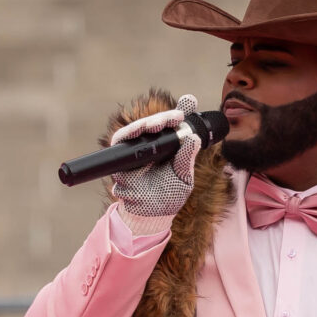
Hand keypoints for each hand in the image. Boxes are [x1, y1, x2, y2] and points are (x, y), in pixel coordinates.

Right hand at [107, 94, 202, 222]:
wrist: (151, 215)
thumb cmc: (168, 196)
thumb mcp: (183, 177)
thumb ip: (186, 158)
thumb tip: (194, 138)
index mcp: (170, 147)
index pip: (175, 125)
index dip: (181, 110)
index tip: (190, 101)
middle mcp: (154, 145)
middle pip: (157, 123)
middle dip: (166, 117)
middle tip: (177, 116)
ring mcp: (137, 149)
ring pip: (140, 128)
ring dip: (149, 123)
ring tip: (161, 123)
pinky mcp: (122, 157)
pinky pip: (122, 140)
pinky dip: (130, 132)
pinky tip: (141, 129)